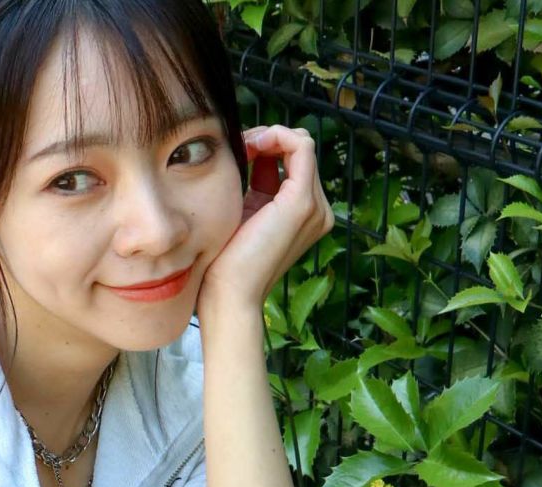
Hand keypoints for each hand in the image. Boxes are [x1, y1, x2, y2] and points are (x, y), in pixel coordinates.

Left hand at [195, 124, 334, 323]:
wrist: (229, 296)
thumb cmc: (225, 265)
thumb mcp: (242, 215)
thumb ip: (253, 186)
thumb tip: (248, 150)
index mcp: (300, 214)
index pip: (292, 161)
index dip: (265, 146)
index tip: (236, 149)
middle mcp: (316, 210)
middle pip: (297, 151)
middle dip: (266, 139)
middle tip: (236, 145)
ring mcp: (314, 207)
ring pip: (301, 144)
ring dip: (268, 136)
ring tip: (241, 146)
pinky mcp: (302, 203)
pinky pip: (301, 146)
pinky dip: (276, 135)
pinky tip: (251, 143)